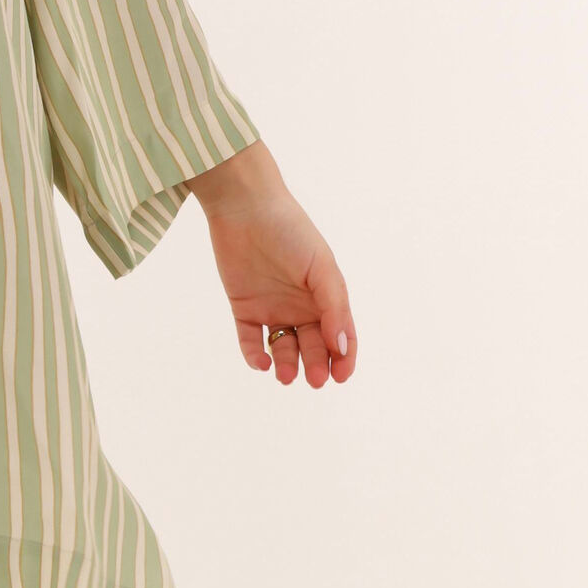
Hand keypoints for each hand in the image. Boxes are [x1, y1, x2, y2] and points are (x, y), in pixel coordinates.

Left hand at [182, 142, 356, 389]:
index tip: (340, 376)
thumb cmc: (291, 231)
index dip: (344, 358)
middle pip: (312, 346)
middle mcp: (301, 306)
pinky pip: (250, 340)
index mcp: (326, 296)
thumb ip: (333, 307)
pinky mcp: (244, 308)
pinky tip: (261, 363)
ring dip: (286, 365)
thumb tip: (341, 346)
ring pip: (282, 348)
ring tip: (286, 376)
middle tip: (314, 380)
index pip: (340, 335)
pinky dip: (255, 356)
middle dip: (315, 365)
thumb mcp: (321, 268)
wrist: (245, 208)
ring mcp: (273, 308)